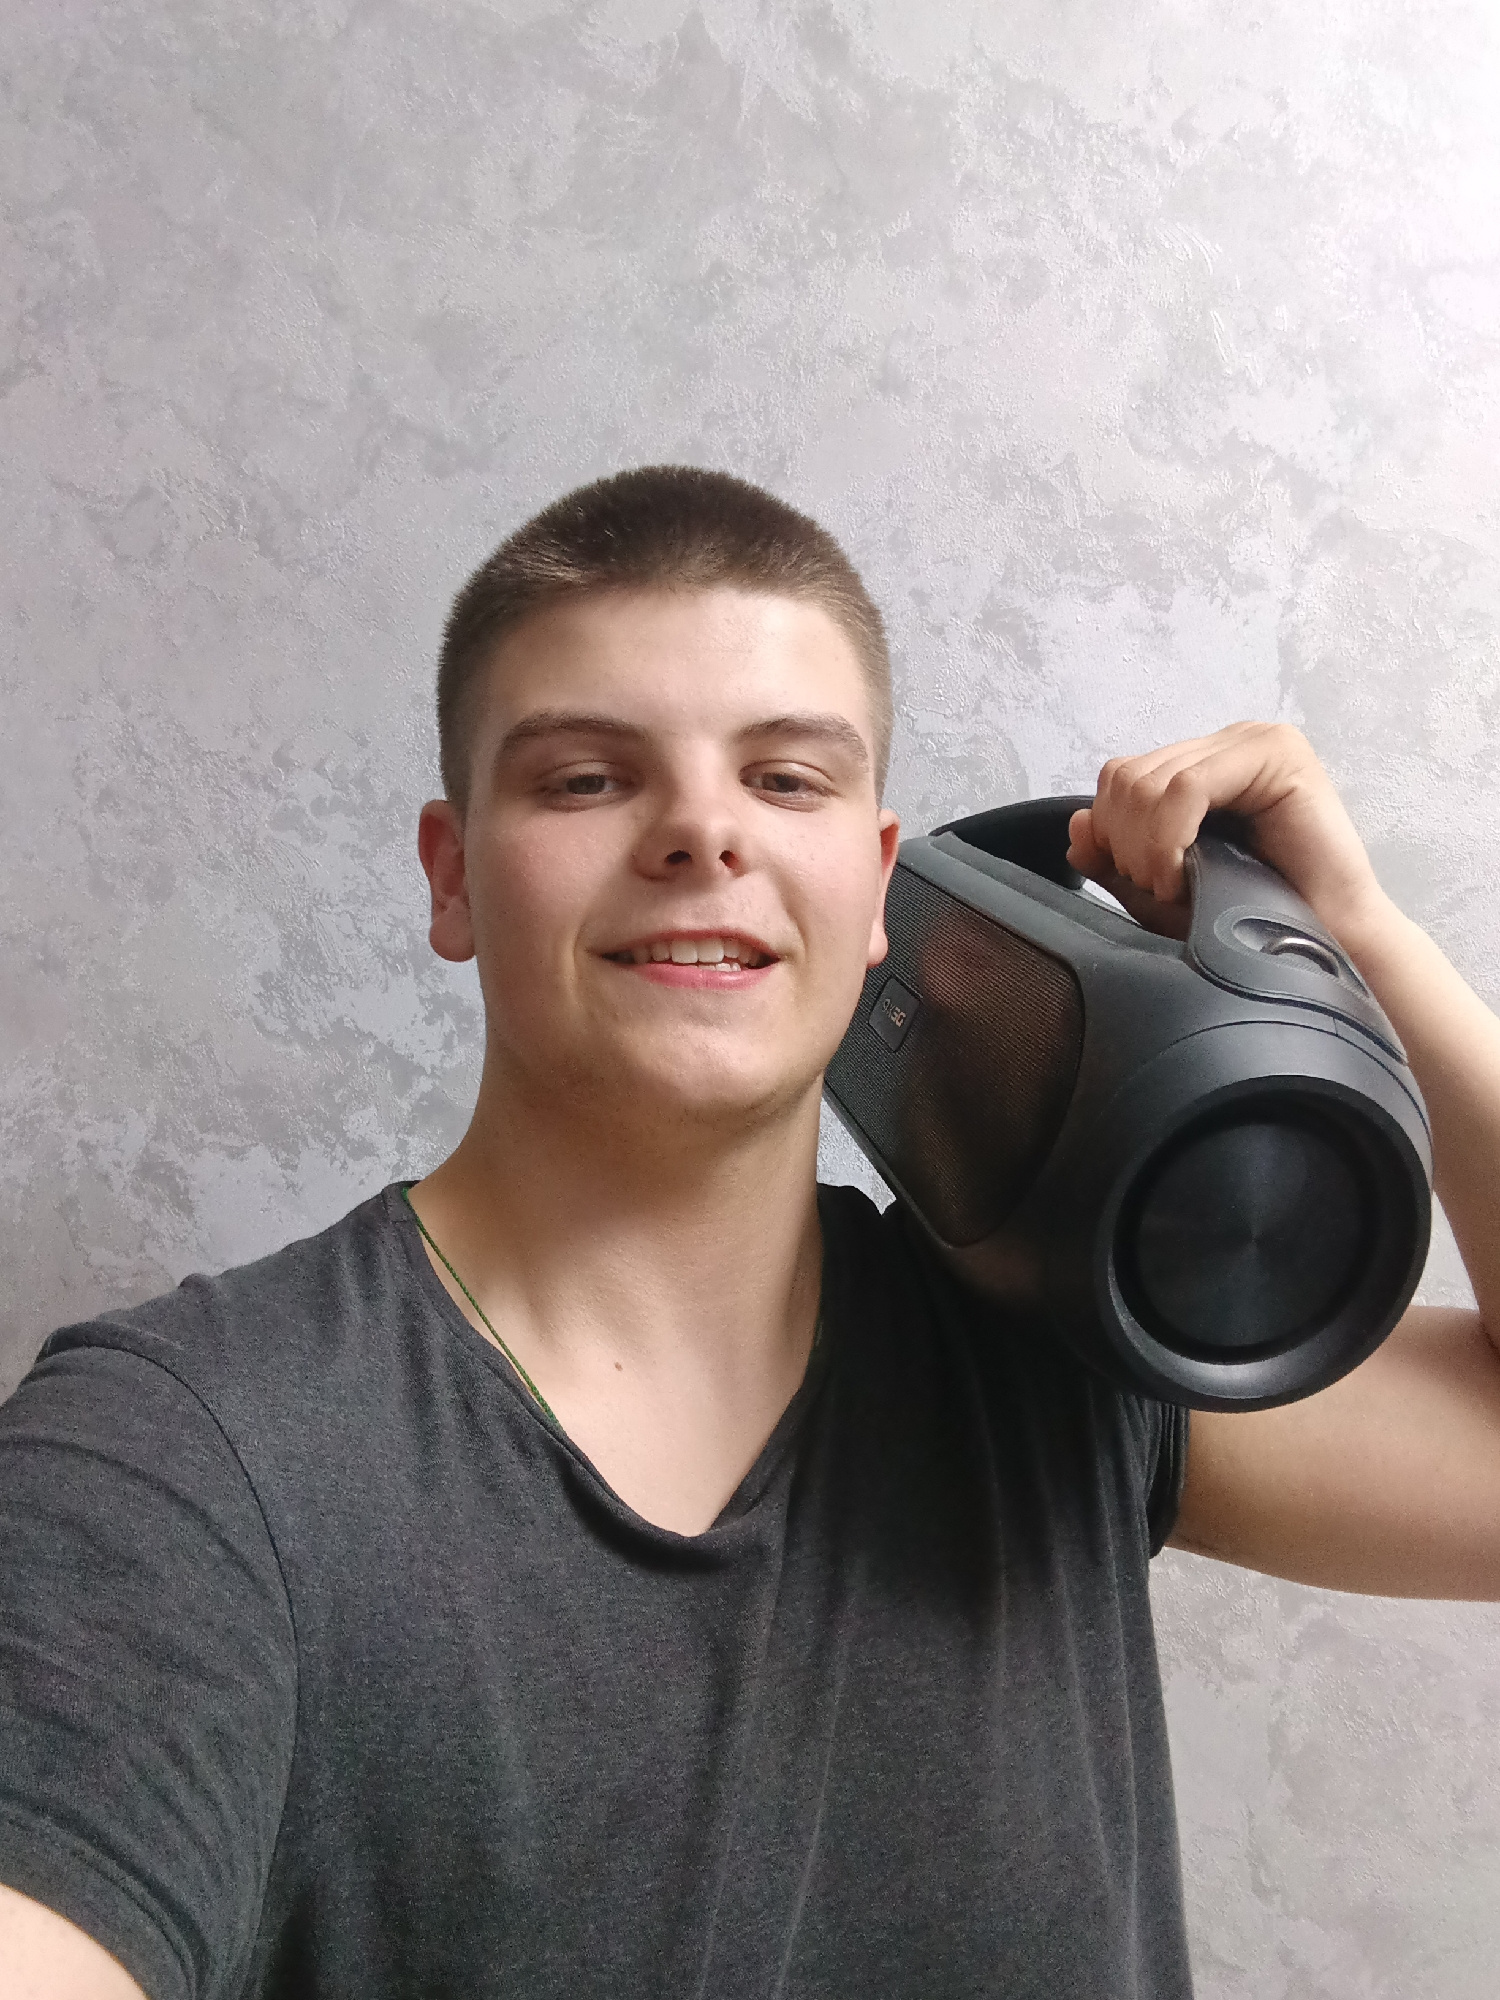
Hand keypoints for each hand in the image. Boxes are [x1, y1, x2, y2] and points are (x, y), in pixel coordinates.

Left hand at [1065, 721, 1393, 950]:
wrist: (1328, 948)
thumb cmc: (1254, 924)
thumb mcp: (1165, 894)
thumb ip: (1117, 859)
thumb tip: (1076, 823)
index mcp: (1202, 765)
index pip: (1121, 778)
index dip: (1111, 834)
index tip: (1140, 884)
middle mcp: (1228, 745)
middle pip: (1128, 776)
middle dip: (1126, 843)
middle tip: (1161, 890)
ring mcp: (1255, 742)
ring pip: (1152, 780)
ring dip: (1148, 846)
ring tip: (1178, 887)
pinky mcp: (1278, 755)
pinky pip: (1187, 786)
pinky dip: (1169, 839)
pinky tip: (1186, 877)